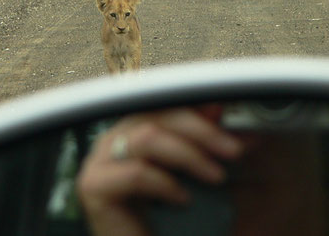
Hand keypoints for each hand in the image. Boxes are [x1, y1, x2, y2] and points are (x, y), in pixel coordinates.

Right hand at [76, 106, 242, 235]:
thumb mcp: (197, 175)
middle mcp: (112, 140)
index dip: (200, 110)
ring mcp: (99, 161)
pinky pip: (135, 173)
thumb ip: (203, 141)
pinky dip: (166, 183)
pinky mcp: (93, 187)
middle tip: (234, 150)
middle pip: (156, 114)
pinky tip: (184, 200)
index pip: (164, 104)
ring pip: (147, 137)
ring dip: (189, 154)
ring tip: (216, 176)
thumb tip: (217, 107)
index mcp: (132, 130)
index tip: (235, 125)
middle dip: (202, 130)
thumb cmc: (171, 226)